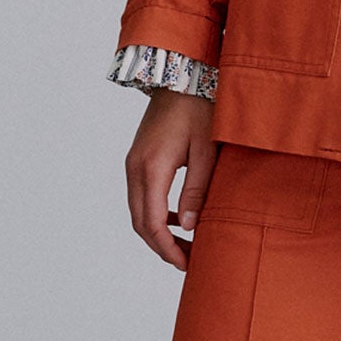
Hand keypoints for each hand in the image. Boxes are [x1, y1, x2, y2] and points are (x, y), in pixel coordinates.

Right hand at [125, 89, 217, 270]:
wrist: (181, 76)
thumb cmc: (200, 109)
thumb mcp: (206, 152)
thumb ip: (197, 191)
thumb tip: (189, 227)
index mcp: (152, 168)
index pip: (152, 223)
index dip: (168, 249)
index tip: (186, 264)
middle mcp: (135, 168)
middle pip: (140, 222)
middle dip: (162, 247)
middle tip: (188, 262)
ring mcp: (133, 163)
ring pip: (138, 211)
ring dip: (158, 233)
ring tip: (186, 246)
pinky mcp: (138, 159)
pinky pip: (141, 196)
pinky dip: (155, 214)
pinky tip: (179, 219)